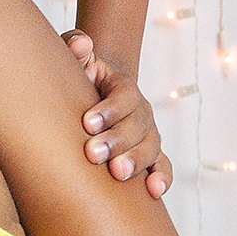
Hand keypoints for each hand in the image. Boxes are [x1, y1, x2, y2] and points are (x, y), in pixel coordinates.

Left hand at [61, 33, 170, 197]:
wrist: (91, 97)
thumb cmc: (78, 78)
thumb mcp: (75, 60)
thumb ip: (74, 46)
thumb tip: (82, 44)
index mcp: (122, 87)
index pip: (124, 96)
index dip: (109, 109)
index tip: (87, 122)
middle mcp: (140, 110)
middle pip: (137, 125)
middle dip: (117, 140)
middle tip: (93, 153)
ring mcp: (147, 134)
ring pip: (150, 147)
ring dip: (135, 161)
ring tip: (116, 173)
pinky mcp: (149, 155)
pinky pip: (162, 166)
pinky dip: (161, 178)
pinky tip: (152, 191)